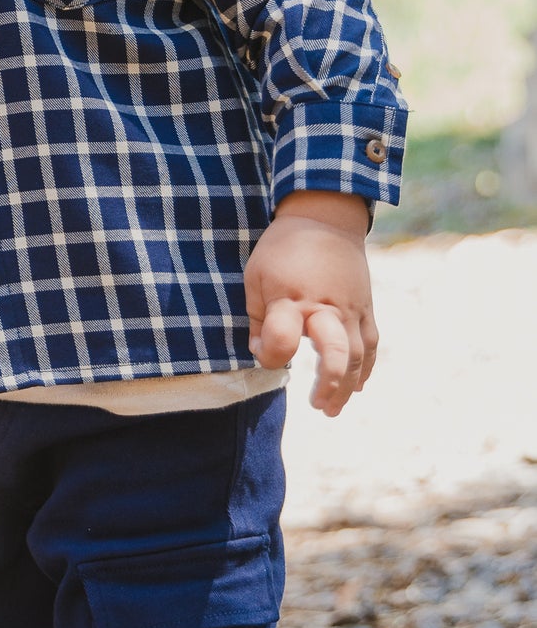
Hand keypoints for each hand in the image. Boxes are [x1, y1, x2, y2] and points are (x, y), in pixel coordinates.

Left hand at [245, 191, 376, 417]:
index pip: (282, 338)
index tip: (264, 352)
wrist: (325, 218)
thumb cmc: (282, 249)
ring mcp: (350, 309)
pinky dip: (366, 368)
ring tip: (331, 409)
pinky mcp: (366, 308)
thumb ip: (256, 319)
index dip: (270, 353)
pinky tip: (356, 387)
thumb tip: (260, 354)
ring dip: (347, 386)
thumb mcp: (255, 277)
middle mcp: (325, 307)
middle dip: (329, 382)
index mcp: (291, 298)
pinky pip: (372, 344)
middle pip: (336, 352)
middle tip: (317, 405)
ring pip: (358, 355)